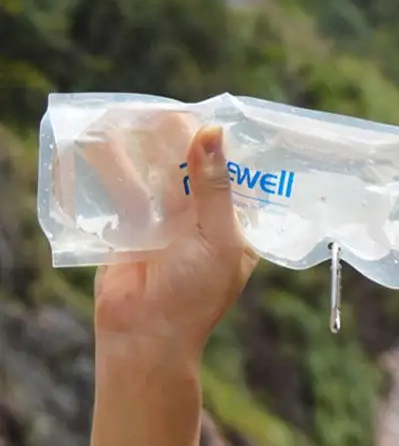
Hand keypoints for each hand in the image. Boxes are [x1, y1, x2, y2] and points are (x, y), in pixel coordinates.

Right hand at [93, 125, 258, 350]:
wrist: (144, 335)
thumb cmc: (195, 294)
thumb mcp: (218, 237)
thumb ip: (214, 186)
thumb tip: (212, 134)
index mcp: (237, 228)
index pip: (239, 181)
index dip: (231, 152)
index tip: (224, 117)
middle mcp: (204, 222)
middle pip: (198, 173)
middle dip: (188, 144)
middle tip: (179, 110)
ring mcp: (168, 224)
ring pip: (162, 178)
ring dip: (153, 151)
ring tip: (146, 115)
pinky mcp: (134, 228)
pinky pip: (129, 192)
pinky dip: (120, 168)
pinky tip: (113, 140)